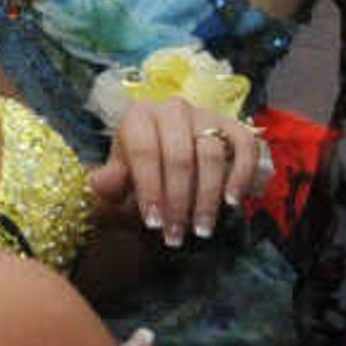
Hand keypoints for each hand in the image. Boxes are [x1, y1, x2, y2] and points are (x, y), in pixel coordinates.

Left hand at [88, 100, 267, 248]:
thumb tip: (102, 183)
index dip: (150, 189)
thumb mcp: (119, 179)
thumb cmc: (140, 172)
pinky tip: (233, 201)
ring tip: (201, 229)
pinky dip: (241, 173)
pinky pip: (244, 145)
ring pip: (211, 154)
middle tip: (176, 235)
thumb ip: (108, 184)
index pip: (145, 152)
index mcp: (138, 117)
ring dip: (207, 197)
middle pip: (179, 156)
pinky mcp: (232, 126)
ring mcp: (205, 115)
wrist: (169, 159)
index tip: (153, 223)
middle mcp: (172, 109)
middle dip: (178, 201)